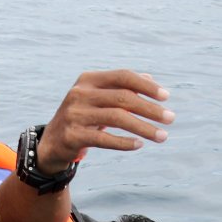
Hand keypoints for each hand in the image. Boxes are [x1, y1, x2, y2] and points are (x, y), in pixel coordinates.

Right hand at [36, 70, 173, 175]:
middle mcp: (79, 93)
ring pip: (117, 118)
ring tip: (162, 136)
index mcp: (88, 80)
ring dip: (144, 127)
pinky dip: (125, 142)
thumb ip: (121, 88)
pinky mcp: (72, 135)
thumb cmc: (81, 119)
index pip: (123, 76)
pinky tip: (139, 145)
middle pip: (123, 97)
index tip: (166, 97)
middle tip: (170, 119)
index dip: (146, 85)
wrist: (51, 144)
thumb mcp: (98, 100)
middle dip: (150, 109)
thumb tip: (150, 79)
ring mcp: (74, 114)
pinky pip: (104, 138)